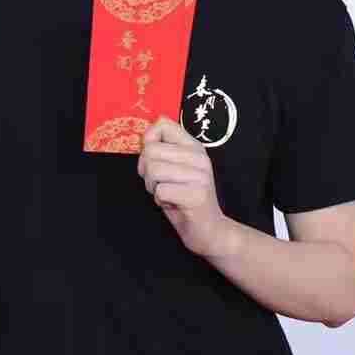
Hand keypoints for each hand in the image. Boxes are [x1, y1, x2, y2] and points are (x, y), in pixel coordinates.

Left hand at [139, 115, 230, 257]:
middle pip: (151, 151)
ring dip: (152, 187)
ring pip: (153, 170)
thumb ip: (162, 151)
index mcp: (194, 147)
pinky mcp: (196, 195)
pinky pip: (160, 190)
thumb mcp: (175, 169)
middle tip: (159, 183)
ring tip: (166, 193)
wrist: (210, 231)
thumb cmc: (185, 199)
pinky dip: (159, 200)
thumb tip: (144, 138)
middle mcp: (199, 157)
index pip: (162, 124)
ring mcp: (200, 176)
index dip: (148, 141)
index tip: (154, 159)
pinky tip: (172, 204)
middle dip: (146, 171)